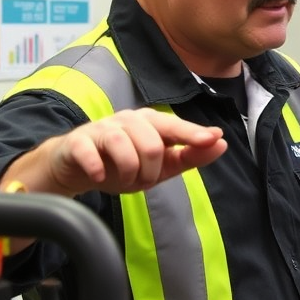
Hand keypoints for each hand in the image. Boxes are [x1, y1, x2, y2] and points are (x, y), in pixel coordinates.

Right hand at [1, 108, 226, 196]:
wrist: (77, 169)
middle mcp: (129, 120)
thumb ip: (191, 155)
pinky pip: (92, 153)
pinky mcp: (79, 140)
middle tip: (142, 180)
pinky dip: (99, 169)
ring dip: (128, 174)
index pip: (175, 127)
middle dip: (150, 172)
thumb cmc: (123, 164)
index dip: (193, 133)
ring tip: (124, 180)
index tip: (213, 137)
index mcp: (151, 123)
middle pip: (152, 144)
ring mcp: (103, 128)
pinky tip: (100, 175)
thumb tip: (221, 143)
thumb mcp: (161, 165)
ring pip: (125, 148)